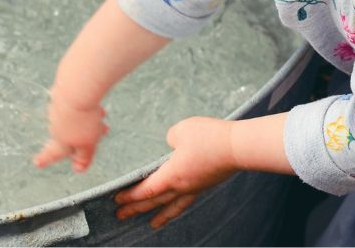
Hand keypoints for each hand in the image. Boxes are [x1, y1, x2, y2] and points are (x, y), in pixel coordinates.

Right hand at [33, 89, 108, 172]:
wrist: (77, 88)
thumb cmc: (82, 120)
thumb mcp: (87, 144)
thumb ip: (83, 157)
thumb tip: (78, 170)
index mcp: (60, 140)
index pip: (53, 154)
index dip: (46, 159)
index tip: (37, 162)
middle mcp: (56, 124)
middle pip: (69, 134)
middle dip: (85, 135)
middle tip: (103, 130)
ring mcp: (58, 107)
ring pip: (75, 118)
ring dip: (89, 119)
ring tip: (102, 115)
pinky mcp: (63, 92)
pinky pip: (76, 103)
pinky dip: (86, 106)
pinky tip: (95, 102)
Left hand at [114, 116, 237, 228]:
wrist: (238, 147)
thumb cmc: (209, 138)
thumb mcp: (181, 130)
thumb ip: (169, 139)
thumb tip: (171, 145)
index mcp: (172, 175)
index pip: (146, 190)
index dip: (130, 196)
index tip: (116, 200)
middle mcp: (182, 186)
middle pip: (155, 201)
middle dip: (137, 209)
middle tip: (121, 216)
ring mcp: (196, 187)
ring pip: (173, 206)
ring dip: (160, 216)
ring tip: (153, 224)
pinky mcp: (207, 183)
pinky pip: (187, 200)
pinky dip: (178, 207)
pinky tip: (179, 203)